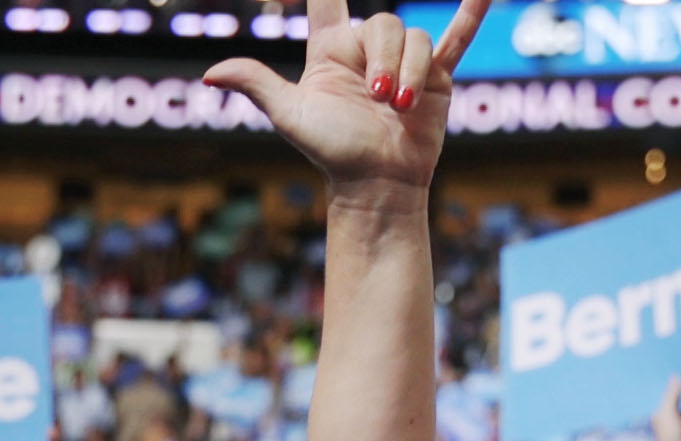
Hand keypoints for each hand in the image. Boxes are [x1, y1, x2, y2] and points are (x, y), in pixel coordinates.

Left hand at [202, 0, 489, 196]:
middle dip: (385, 60)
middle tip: (380, 99)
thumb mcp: (291, 115)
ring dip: (410, 73)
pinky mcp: (435, 78)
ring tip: (401, 108)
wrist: (377, 184)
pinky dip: (471, 15)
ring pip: (415, 38)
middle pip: (385, 24)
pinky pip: (455, 39)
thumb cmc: (332, 153)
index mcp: (331, 50)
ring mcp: (405, 62)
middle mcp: (368, 51)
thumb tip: (209, 75)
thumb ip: (257, 84)